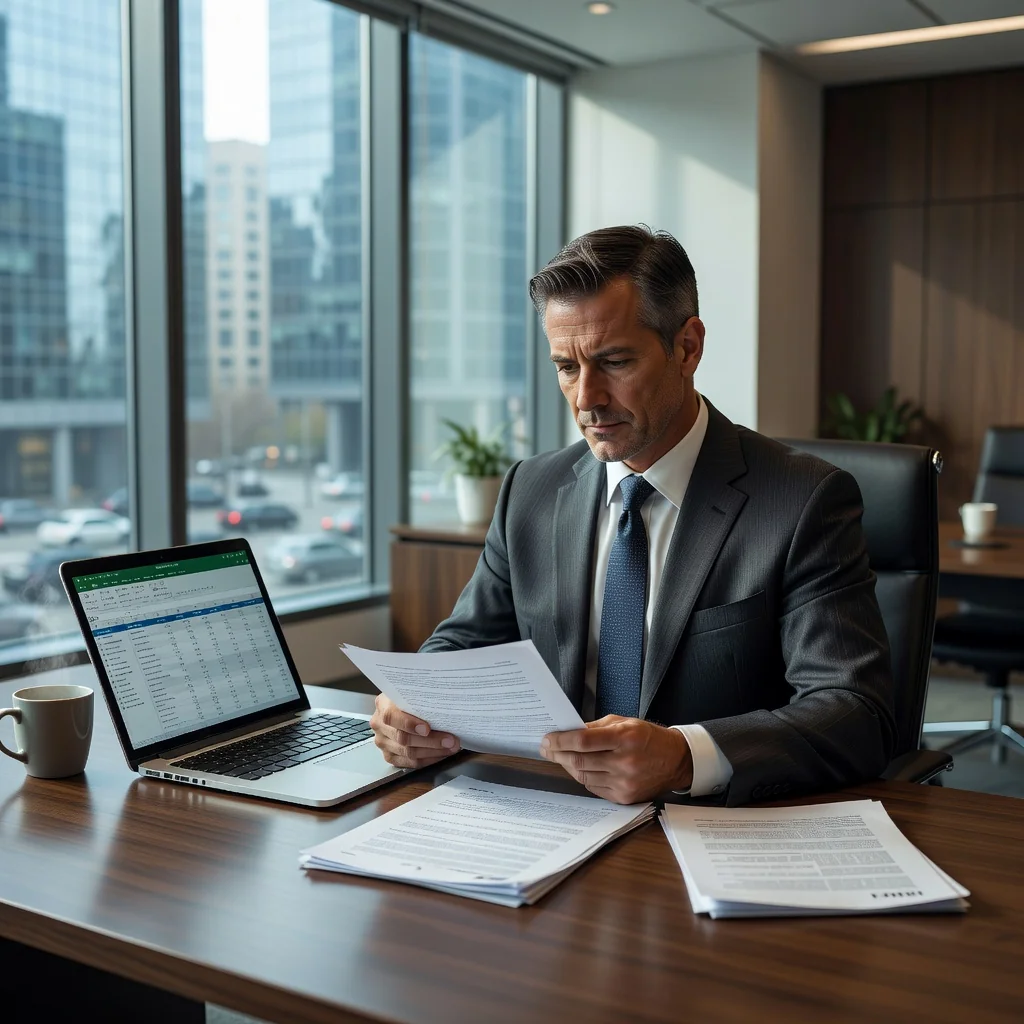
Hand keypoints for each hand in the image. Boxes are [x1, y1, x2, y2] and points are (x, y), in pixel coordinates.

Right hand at [369, 694, 460, 768]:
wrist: (399, 706)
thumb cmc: (409, 698)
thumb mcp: (411, 692)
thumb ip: (420, 698)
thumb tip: (444, 704)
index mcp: (383, 705)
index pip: (391, 716)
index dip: (409, 724)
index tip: (427, 728)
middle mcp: (379, 724)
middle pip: (403, 738)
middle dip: (430, 741)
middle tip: (450, 740)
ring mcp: (382, 742)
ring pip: (408, 752)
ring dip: (433, 752)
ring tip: (450, 747)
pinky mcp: (389, 755)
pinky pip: (409, 763)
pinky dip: (427, 760)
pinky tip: (440, 755)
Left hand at [539, 715, 692, 803]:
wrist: (676, 761)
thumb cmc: (648, 737)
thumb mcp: (624, 722)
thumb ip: (596, 728)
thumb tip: (568, 732)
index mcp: (625, 738)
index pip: (583, 741)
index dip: (561, 740)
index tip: (547, 739)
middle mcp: (625, 762)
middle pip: (580, 761)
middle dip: (558, 754)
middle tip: (546, 748)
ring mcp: (625, 783)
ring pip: (583, 776)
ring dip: (567, 766)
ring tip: (559, 757)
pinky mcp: (625, 797)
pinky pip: (594, 788)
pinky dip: (582, 777)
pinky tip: (577, 768)